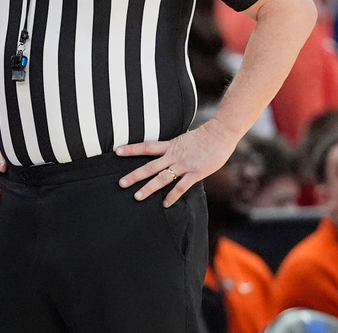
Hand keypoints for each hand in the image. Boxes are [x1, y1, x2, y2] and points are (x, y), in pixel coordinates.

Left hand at [117, 119, 239, 206]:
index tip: (116, 151)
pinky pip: (181, 187)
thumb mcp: (184, 139)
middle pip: (149, 166)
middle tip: (121, 183)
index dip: (131, 149)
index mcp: (170, 145)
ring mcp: (184, 165)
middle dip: (134, 175)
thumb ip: (174, 148)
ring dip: (149, 188)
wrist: (221, 133)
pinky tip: (165, 204)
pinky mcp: (196, 173)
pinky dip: (172, 196)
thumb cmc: (205, 136)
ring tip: (137, 196)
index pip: (146, 147)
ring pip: (162, 178)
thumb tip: (167, 153)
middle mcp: (174, 155)